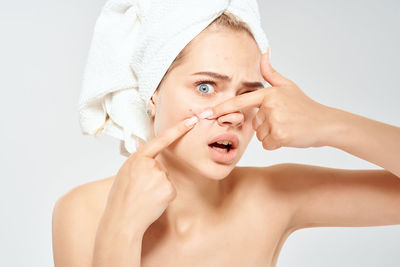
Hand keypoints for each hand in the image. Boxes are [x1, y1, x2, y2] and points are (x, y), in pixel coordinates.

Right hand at [103, 115, 198, 232]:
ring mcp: (160, 176)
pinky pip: (170, 190)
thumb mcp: (125, 173)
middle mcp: (150, 165)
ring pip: (166, 179)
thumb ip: (137, 161)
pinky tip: (152, 202)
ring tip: (143, 197)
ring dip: (158, 187)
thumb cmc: (121, 198)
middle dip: (154, 177)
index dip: (178, 129)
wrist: (122, 220)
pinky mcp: (168, 189)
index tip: (192, 121)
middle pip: (161, 166)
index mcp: (137, 158)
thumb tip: (144, 147)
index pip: (161, 139)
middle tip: (139, 190)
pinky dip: (164, 197)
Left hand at [202, 50, 335, 149]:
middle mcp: (270, 106)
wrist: (325, 123)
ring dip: (271, 135)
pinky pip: (267, 144)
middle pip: (254, 123)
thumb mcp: (288, 86)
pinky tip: (289, 136)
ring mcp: (275, 121)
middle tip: (284, 120)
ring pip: (260, 135)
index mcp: (269, 94)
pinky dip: (275, 144)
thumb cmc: (305, 106)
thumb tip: (264, 52)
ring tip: (288, 127)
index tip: (206, 114)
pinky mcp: (280, 135)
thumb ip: (271, 73)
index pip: (240, 102)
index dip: (222, 109)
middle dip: (266, 125)